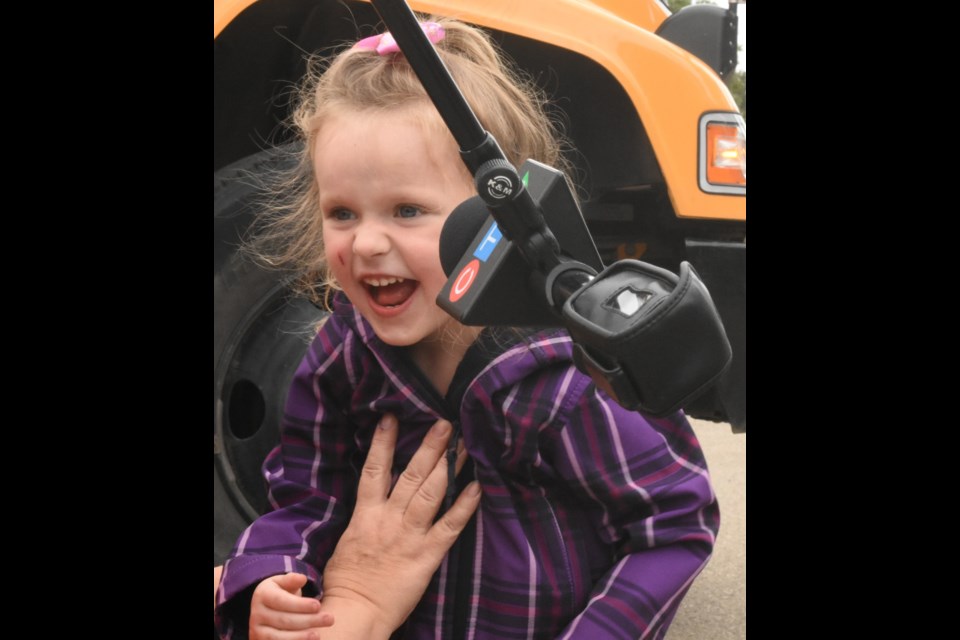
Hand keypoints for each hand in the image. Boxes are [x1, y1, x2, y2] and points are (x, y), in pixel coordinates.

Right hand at [249, 572, 332, 639]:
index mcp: (262, 595)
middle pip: (284, 620)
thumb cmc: (281, 593)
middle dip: (309, 620)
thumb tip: (302, 579)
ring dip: (301, 637)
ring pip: (279, 637)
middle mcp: (256, 614)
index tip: (318, 605)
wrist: (265, 609)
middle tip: (330, 619)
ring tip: (318, 634)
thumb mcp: (283, 583)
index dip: (300, 605)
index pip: (282, 601)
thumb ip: (292, 580)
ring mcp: (257, 631)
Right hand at [319, 414, 481, 637]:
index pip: (375, 469)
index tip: (391, 417)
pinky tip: (477, 487)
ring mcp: (410, 535)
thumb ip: (365, 517)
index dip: (384, 442)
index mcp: (366, 514)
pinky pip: (450, 525)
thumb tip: (374, 498)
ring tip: (463, 444)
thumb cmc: (348, 580)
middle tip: (445, 423)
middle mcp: (389, 518)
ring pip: (431, 492)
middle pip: (412, 474)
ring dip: (449, 466)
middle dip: (429, 446)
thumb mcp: (349, 540)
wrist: (356, 610)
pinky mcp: (428, 554)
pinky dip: (465, 505)